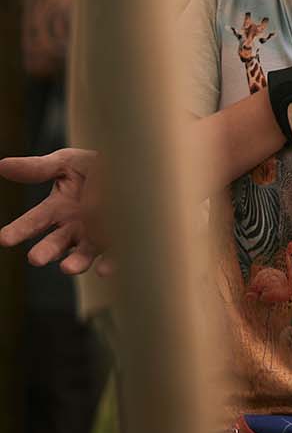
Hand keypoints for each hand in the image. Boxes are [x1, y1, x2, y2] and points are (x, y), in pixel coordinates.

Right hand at [0, 149, 107, 274]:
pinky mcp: (119, 242)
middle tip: (35, 258)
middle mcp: (73, 228)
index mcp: (57, 209)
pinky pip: (112, 256)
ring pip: (82, 254)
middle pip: (55, 243)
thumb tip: (1, 164)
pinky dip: (107, 264)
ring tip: (67, 268)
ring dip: (74, 263)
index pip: (34, 221)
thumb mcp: (68, 163)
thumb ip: (38, 168)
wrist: (137, 168)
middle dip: (45, 251)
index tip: (5, 239)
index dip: (19, 230)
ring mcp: (96, 237)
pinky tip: (103, 270)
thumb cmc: (97, 166)